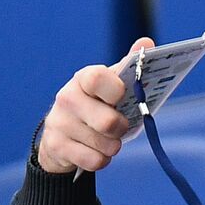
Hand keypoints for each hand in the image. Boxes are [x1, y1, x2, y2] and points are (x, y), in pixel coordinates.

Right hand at [36, 37, 153, 174]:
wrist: (61, 137)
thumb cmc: (96, 107)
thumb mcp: (111, 87)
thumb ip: (129, 68)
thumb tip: (147, 42)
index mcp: (83, 79)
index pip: (99, 78)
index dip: (116, 90)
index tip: (122, 97)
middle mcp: (67, 98)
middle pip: (109, 123)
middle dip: (121, 129)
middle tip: (118, 126)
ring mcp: (59, 123)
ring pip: (106, 146)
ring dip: (112, 146)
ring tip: (104, 138)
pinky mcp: (57, 146)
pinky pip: (95, 161)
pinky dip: (102, 160)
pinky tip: (94, 151)